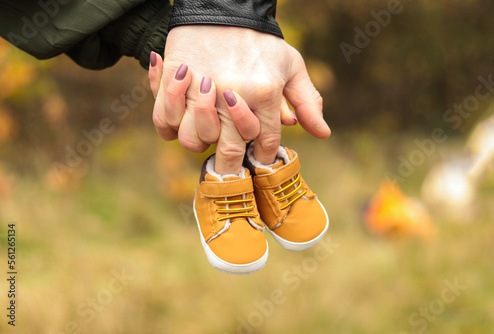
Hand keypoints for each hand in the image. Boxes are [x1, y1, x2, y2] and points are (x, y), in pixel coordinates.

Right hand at [150, 26, 329, 172]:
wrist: (223, 8)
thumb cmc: (261, 41)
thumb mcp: (291, 66)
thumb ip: (307, 101)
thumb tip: (323, 134)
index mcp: (265, 93)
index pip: (266, 140)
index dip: (264, 155)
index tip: (260, 160)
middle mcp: (232, 96)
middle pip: (229, 149)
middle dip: (230, 166)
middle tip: (229, 171)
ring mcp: (200, 89)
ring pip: (193, 139)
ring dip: (199, 142)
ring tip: (206, 135)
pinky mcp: (174, 81)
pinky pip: (165, 120)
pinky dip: (169, 126)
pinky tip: (180, 121)